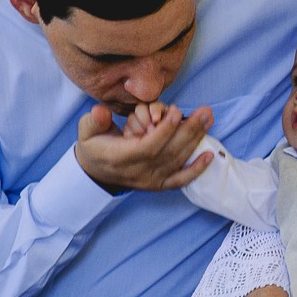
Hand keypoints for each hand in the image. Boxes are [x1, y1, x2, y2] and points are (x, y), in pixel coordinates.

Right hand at [75, 102, 213, 192]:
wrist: (96, 174)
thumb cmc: (94, 147)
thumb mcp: (87, 132)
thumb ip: (94, 121)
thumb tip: (100, 111)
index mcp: (121, 158)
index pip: (148, 146)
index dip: (165, 130)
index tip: (176, 111)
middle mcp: (140, 171)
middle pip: (169, 152)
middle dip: (189, 131)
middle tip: (205, 112)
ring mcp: (151, 180)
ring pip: (177, 161)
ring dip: (196, 141)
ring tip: (209, 120)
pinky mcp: (159, 185)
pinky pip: (180, 180)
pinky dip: (196, 169)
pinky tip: (209, 155)